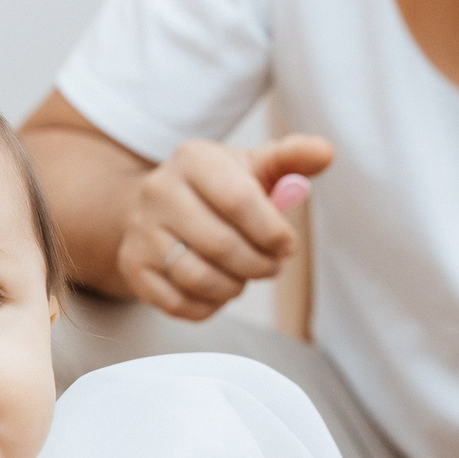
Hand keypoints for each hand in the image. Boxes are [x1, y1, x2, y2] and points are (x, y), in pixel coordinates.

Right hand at [115, 135, 333, 320]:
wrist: (155, 208)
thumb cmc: (218, 190)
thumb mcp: (252, 167)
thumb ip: (291, 159)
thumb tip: (325, 151)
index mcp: (194, 159)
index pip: (239, 200)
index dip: (271, 231)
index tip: (286, 245)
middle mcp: (159, 191)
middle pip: (220, 245)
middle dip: (258, 265)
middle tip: (270, 266)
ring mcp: (141, 232)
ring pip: (198, 278)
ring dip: (234, 287)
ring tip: (243, 276)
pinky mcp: (133, 267)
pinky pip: (178, 303)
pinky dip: (208, 305)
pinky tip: (218, 290)